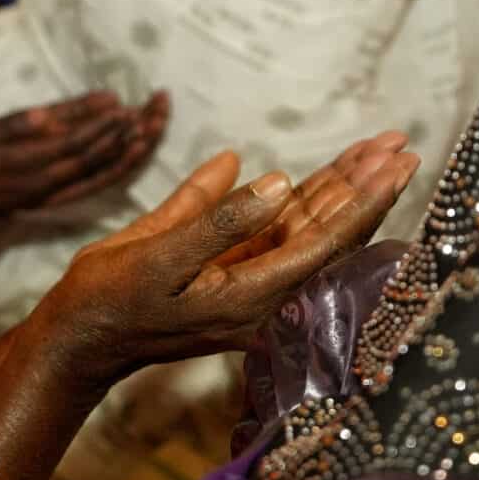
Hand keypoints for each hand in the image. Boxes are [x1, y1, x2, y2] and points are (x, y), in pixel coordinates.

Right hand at [0, 92, 161, 225]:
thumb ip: (14, 126)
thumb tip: (48, 117)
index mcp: (27, 163)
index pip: (75, 142)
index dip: (102, 124)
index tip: (124, 104)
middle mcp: (46, 182)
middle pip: (97, 157)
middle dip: (127, 132)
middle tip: (154, 108)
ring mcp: (52, 194)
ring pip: (100, 174)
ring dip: (129, 151)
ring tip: (153, 128)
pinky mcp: (54, 200)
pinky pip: (93, 186)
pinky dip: (115, 171)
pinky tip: (131, 155)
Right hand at [38, 135, 418, 383]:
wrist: (80, 336)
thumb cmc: (112, 297)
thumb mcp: (158, 255)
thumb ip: (218, 221)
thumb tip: (276, 182)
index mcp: (251, 296)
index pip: (326, 244)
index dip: (364, 201)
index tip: (395, 165)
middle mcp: (263, 293)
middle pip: (329, 234)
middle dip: (365, 187)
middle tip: (398, 143)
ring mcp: (251, 282)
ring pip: (310, 228)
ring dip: (342, 187)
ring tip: (377, 148)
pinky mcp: (234, 271)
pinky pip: (280, 230)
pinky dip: (303, 197)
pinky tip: (321, 169)